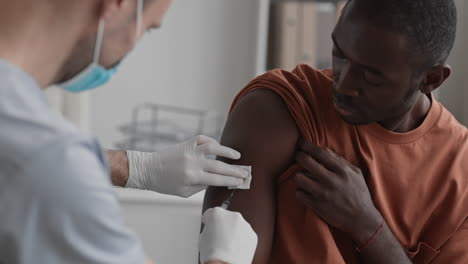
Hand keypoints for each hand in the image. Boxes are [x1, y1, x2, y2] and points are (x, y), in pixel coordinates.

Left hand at [126, 135, 247, 197]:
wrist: (148, 169)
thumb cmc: (165, 184)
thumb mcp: (184, 192)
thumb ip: (202, 186)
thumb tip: (218, 180)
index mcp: (192, 177)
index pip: (217, 179)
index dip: (231, 180)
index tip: (241, 181)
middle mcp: (192, 163)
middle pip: (219, 166)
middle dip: (234, 170)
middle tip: (245, 172)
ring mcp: (189, 151)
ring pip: (214, 148)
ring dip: (227, 151)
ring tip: (237, 156)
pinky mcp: (186, 143)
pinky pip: (203, 139)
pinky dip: (213, 142)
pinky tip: (219, 147)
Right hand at [199, 207, 257, 263]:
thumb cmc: (213, 253)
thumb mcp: (202, 237)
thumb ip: (209, 228)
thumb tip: (212, 230)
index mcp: (217, 213)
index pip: (210, 213)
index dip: (208, 220)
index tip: (208, 224)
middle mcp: (233, 215)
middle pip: (226, 218)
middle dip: (222, 225)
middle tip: (218, 238)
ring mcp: (244, 224)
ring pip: (237, 226)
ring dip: (233, 232)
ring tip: (227, 245)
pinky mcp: (252, 235)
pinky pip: (245, 235)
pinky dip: (241, 240)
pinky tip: (234, 248)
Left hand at [295, 141, 382, 244]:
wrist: (361, 219)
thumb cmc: (359, 194)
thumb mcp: (356, 174)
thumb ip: (340, 161)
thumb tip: (324, 150)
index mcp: (341, 171)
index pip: (319, 152)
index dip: (306, 145)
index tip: (300, 143)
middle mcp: (331, 180)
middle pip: (305, 161)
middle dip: (298, 156)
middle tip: (298, 157)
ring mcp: (322, 193)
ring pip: (298, 178)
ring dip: (298, 176)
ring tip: (303, 177)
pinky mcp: (316, 205)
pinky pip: (298, 193)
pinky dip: (300, 191)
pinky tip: (306, 191)